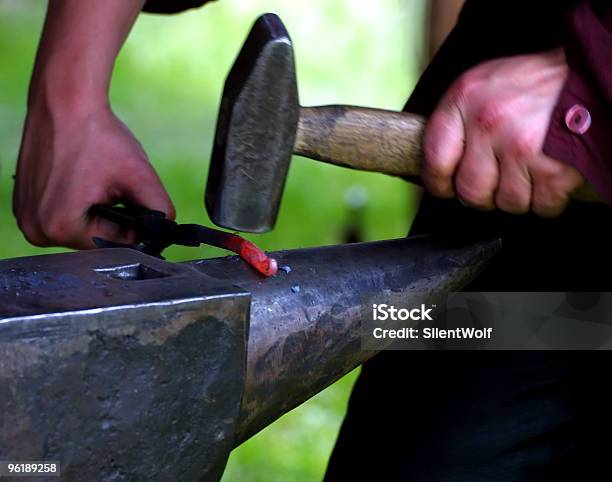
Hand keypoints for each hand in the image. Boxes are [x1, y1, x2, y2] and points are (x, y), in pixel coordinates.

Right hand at [14, 102, 174, 248]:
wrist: (64, 103)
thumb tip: (167, 235)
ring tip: (102, 184)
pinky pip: (63, 216)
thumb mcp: (139, 176)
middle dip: (114, 219)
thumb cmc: (97, 135)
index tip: (142, 209)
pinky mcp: (24, 205)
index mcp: (60, 228)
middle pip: (95, 239)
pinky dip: (79, 204)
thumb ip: (160, 210)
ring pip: (81, 228)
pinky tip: (85, 182)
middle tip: (119, 190)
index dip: (135, 230)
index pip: (113, 245)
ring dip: (98, 212)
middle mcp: (36, 230)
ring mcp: (26, 218)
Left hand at [423, 48, 585, 216]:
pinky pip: (541, 205)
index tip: (446, 186)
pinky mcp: (553, 165)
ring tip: (525, 173)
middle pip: (470, 190)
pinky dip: (547, 200)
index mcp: (464, 98)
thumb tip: (436, 163)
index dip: (439, 181)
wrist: (587, 74)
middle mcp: (488, 121)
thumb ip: (456, 120)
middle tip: (493, 182)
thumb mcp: (482, 86)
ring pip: (506, 203)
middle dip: (481, 195)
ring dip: (517, 196)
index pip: (434, 159)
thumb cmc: (533, 82)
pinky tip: (548, 177)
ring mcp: (521, 145)